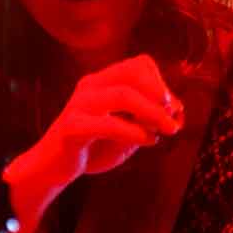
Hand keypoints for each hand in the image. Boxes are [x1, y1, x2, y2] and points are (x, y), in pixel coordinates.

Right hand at [7, 55, 183, 228]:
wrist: (54, 168)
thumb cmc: (95, 147)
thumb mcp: (129, 131)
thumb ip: (150, 119)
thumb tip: (178, 111)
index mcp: (104, 81)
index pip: (139, 64)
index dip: (161, 82)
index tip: (173, 106)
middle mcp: (91, 86)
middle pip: (133, 73)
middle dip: (160, 95)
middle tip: (173, 119)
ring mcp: (79, 104)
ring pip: (123, 94)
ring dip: (152, 113)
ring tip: (166, 130)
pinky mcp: (72, 127)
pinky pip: (108, 124)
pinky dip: (134, 131)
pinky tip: (148, 140)